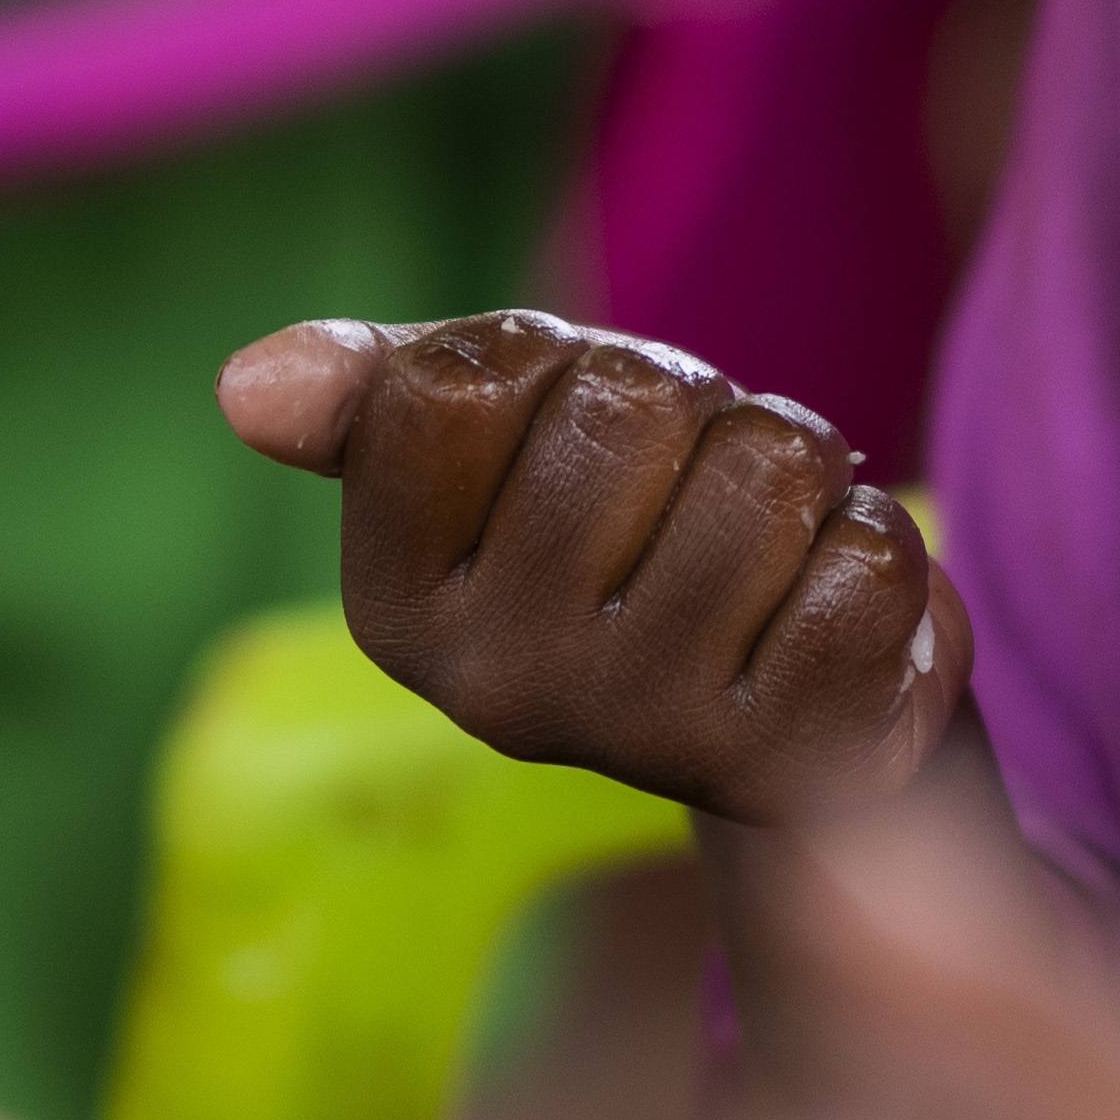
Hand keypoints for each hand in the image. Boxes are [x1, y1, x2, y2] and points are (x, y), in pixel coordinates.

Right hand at [212, 309, 969, 839]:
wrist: (796, 694)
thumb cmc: (638, 525)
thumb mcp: (508, 435)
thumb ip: (382, 396)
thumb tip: (245, 382)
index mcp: (395, 608)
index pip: (458, 382)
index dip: (549, 360)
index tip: (571, 429)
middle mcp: (495, 693)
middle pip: (622, 405)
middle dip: (689, 406)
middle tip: (690, 488)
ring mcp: (642, 737)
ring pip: (764, 468)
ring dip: (795, 472)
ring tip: (764, 546)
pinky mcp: (792, 759)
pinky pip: (866, 560)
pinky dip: (873, 550)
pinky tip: (828, 611)